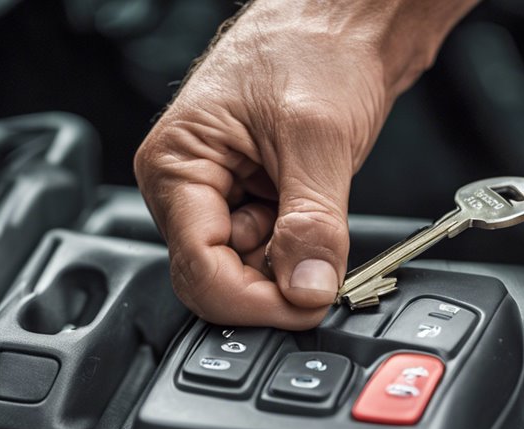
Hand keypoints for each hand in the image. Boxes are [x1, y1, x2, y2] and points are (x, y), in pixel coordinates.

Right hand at [135, 0, 477, 329]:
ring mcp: (224, 194)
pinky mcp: (256, 198)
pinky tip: (321, 225)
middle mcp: (189, 186)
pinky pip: (271, 250)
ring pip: (248, 269)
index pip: (197, 268)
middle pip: (218, 277)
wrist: (347, 17)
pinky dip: (301, 251)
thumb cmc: (314, 44)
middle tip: (325, 280)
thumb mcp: (317, 137)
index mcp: (175, 166)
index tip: (307, 305)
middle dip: (273, 286)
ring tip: (325, 230)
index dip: (254, 300)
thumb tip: (308, 287)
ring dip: (291, 267)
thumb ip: (313, 223)